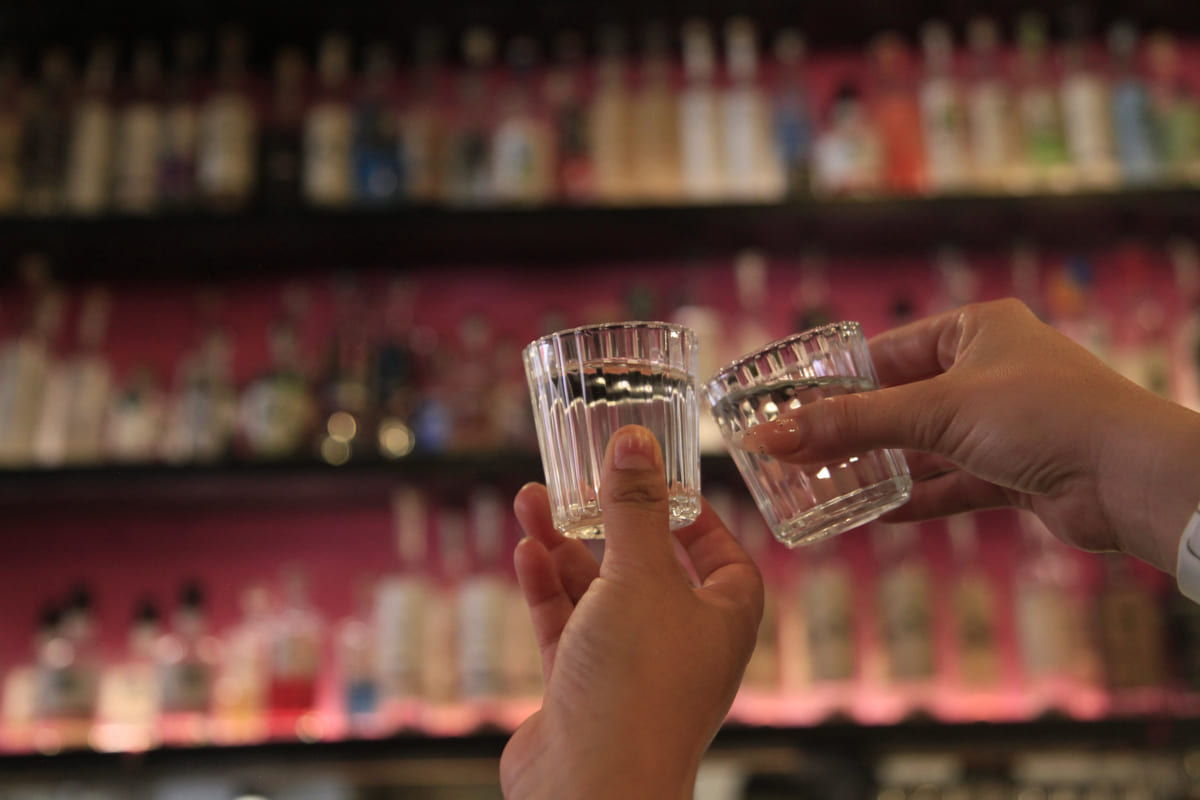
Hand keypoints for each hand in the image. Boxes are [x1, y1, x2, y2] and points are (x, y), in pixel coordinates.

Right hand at [500, 425, 763, 799]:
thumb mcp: (639, 577)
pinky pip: (565, 627)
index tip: (665, 484)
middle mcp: (681, 644)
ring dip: (565, 547)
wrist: (591, 790)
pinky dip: (546, 590)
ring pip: (597, 593)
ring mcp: (630, 669)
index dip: (700, 519)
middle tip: (580, 478)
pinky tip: (525, 552)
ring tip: (530, 500)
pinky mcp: (582, 691)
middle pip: (648, 566)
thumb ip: (634, 508)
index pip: (725, 557)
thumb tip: (635, 441)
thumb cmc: (638, 684)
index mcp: (722, 620)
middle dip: (610, 521)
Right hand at [740, 298, 1199, 573]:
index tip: (792, 406)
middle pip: (904, 400)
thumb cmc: (1042, 416)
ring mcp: (1006, 423)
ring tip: (827, 484)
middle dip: (856, 429)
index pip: (889, 350)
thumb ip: (851, 426)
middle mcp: (992, 371)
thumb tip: (770, 438)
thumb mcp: (935, 411)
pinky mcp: (1019, 471)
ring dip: (884, 467)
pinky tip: (880, 514)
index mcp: (976, 330)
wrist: (1133, 478)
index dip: (839, 381)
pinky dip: (921, 498)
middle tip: (799, 450)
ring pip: (928, 446)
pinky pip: (955, 483)